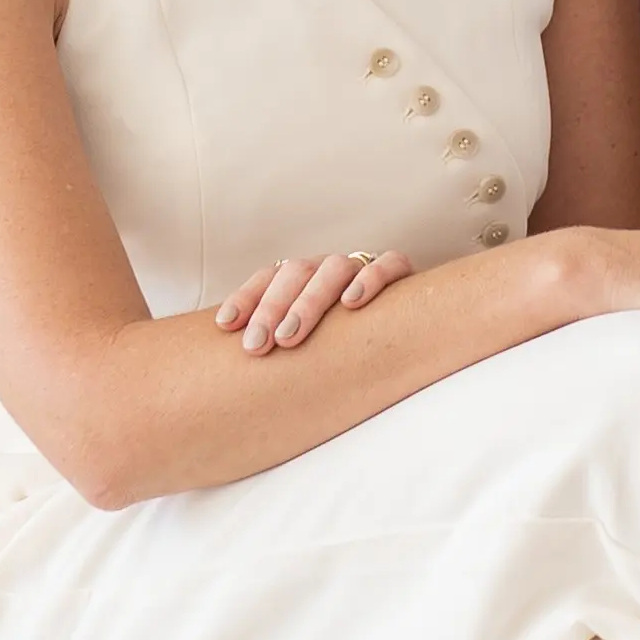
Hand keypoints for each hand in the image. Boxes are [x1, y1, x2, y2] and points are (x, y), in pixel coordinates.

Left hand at [222, 248, 417, 353]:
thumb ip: (281, 344)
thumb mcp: (309, 341)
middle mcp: (329, 269)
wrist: (413, 323)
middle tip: (257, 346)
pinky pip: (389, 264)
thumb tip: (239, 375)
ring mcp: (363, 268)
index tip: (227, 326)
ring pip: (334, 268)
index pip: (269, 276)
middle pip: (296, 272)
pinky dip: (370, 279)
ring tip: (290, 336)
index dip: (247, 297)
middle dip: (271, 308)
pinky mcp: (400, 272)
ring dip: (309, 300)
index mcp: (304, 277)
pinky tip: (352, 303)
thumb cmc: (345, 340)